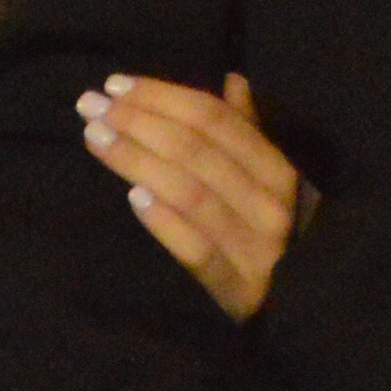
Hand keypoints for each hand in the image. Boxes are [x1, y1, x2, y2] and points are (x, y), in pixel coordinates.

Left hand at [80, 71, 309, 322]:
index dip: (163, 96)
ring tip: (95, 137)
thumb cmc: (269, 233)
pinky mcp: (237, 290)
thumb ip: (249, 131)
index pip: (215, 119)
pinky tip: (132, 197)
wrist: (299, 311)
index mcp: (278, 170)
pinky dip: (164, 221)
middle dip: (139, 120)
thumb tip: (233, 79)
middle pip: (196, 150)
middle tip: (91, 105)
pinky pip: (196, 250)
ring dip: (138, 160)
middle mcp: (271, 205)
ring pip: (190, 192)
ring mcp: (256, 249)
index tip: (116, 83)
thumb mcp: (269, 180)